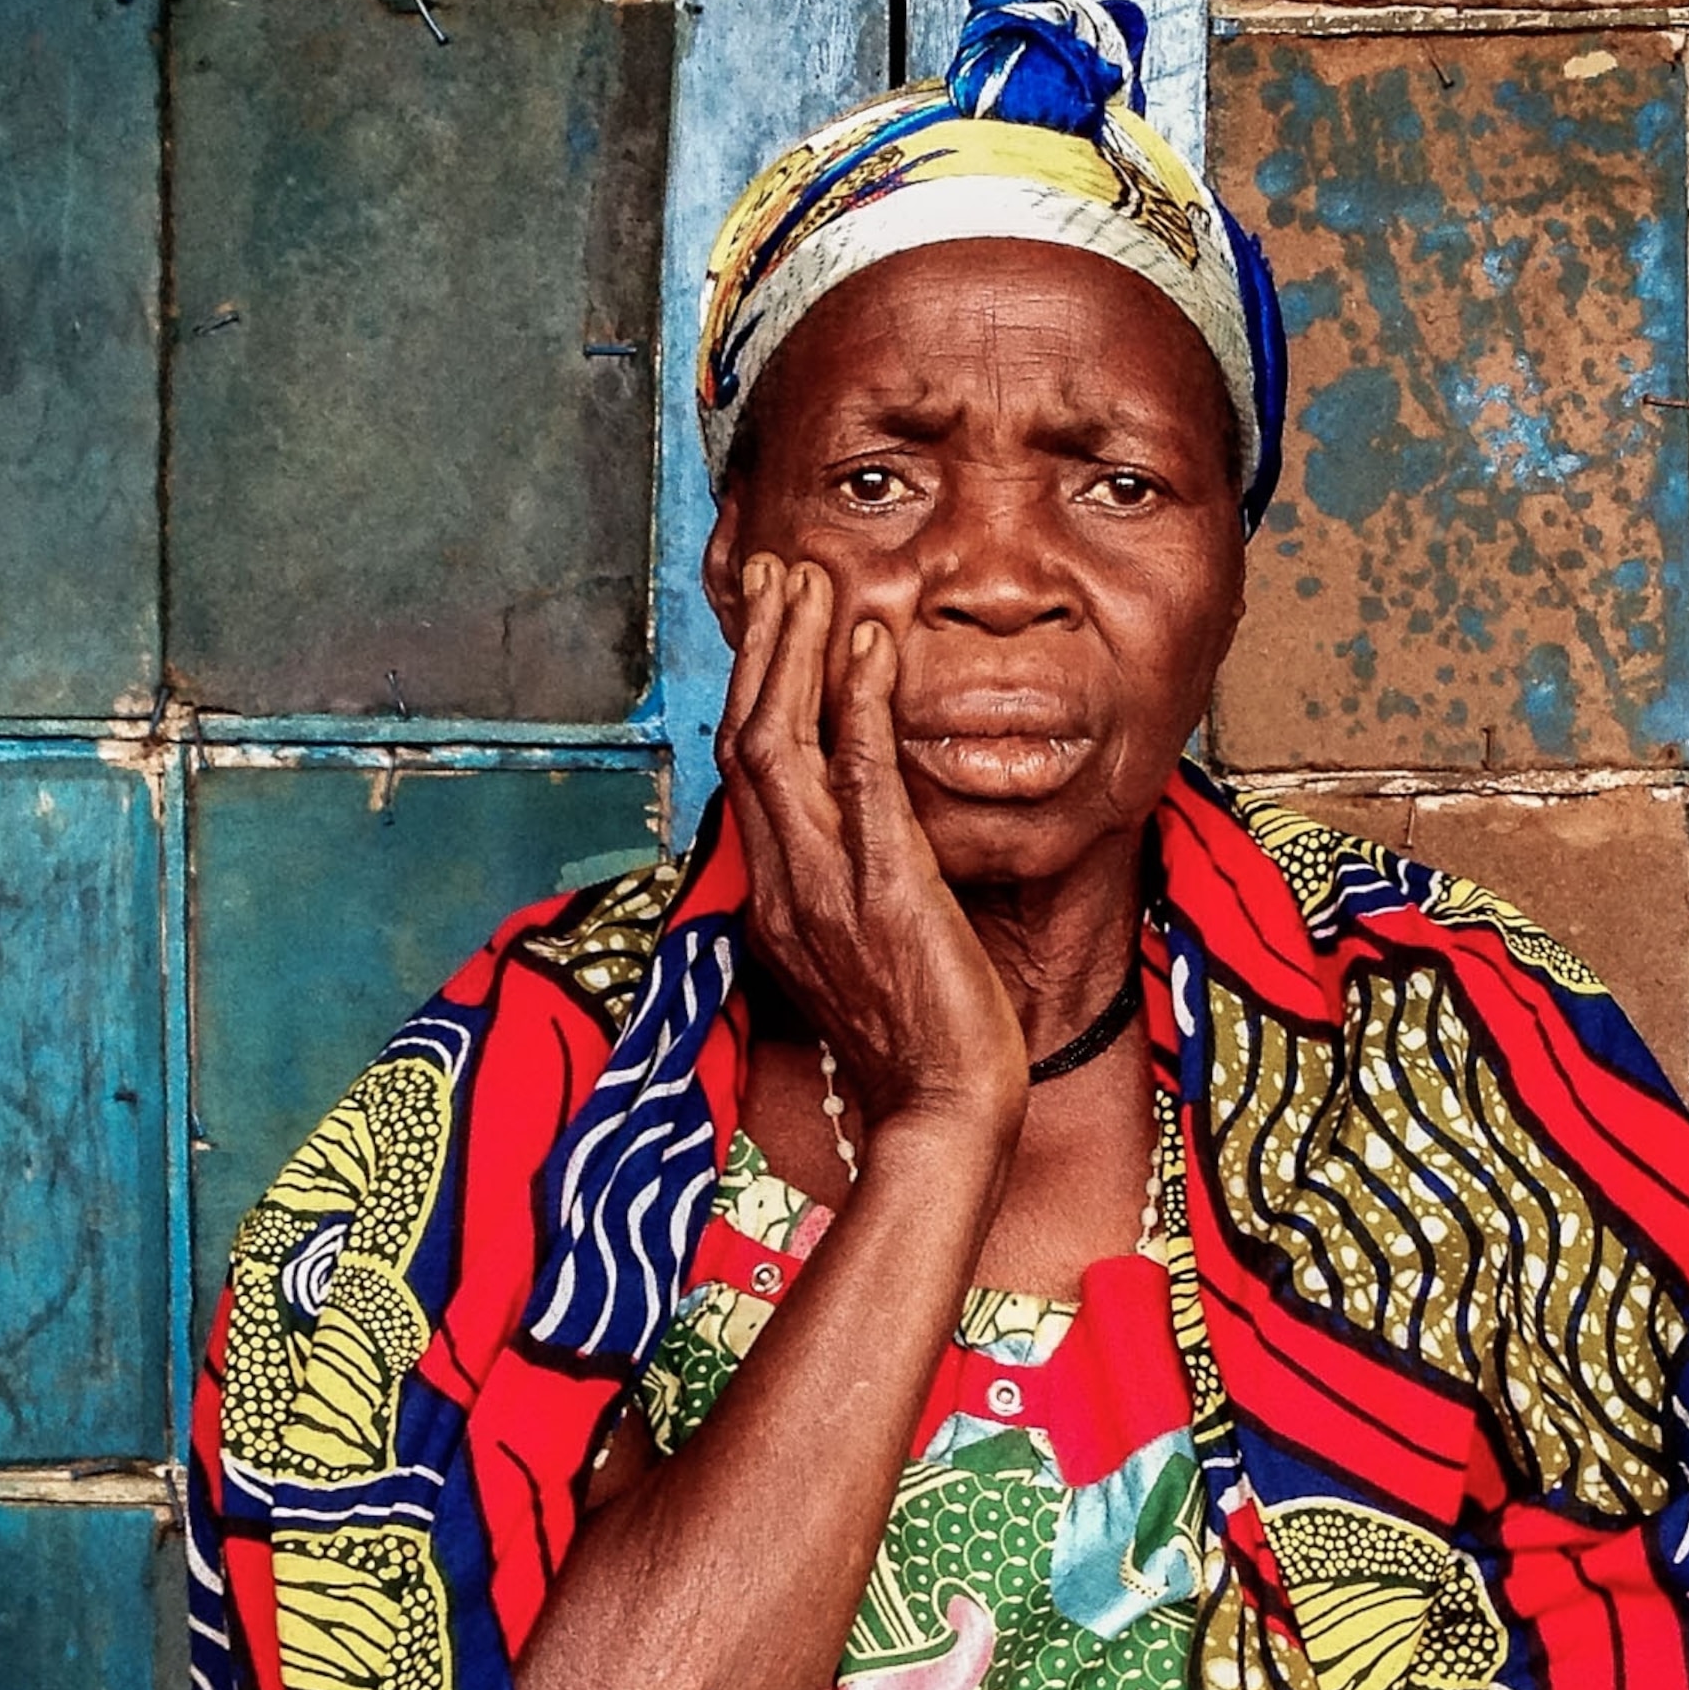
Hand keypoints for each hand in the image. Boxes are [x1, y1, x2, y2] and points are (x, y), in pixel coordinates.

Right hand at [715, 557, 1027, 1139]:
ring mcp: (825, 886)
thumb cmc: (916, 1046)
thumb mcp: (861, 954)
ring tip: (809, 582)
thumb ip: (841, 889)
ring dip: (793, 652)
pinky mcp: (886, 890)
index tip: (767, 625)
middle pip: (746, 738)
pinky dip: (859, 704)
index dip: (750, 688)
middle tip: (773, 572)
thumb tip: (855, 837)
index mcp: (774, 899)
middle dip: (759, 647)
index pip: (747, 773)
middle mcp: (783, 884)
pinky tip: (871, 647)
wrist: (941, 1118)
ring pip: (783, 743)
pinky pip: (863, 777)